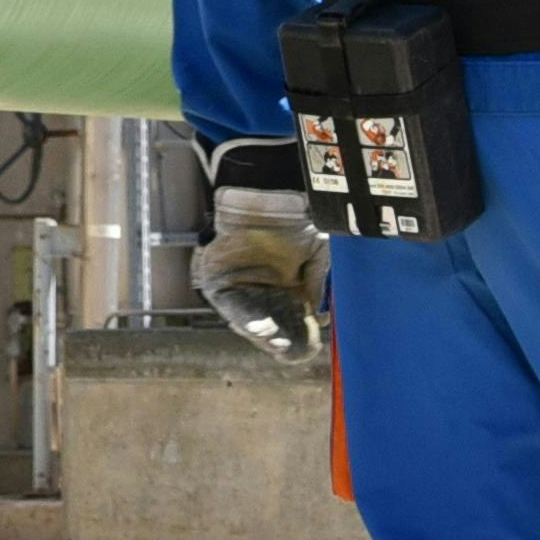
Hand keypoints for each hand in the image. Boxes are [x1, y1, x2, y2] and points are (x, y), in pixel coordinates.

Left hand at [190, 135, 325, 357]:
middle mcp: (264, 291)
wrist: (271, 190)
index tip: (308, 348)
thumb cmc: (299, 216)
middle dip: (279, 340)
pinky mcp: (217, 280)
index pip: (294, 322)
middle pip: (271, 326)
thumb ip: (318, 284)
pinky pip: (228, 304)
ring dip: (259, 333)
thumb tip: (322, 318)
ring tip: (272, 341)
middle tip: (286, 349)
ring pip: (249, 320)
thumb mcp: (320, 253)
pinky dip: (240, 318)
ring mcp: (241, 286)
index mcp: (289, 288)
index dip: (300, 337)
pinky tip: (256, 328)